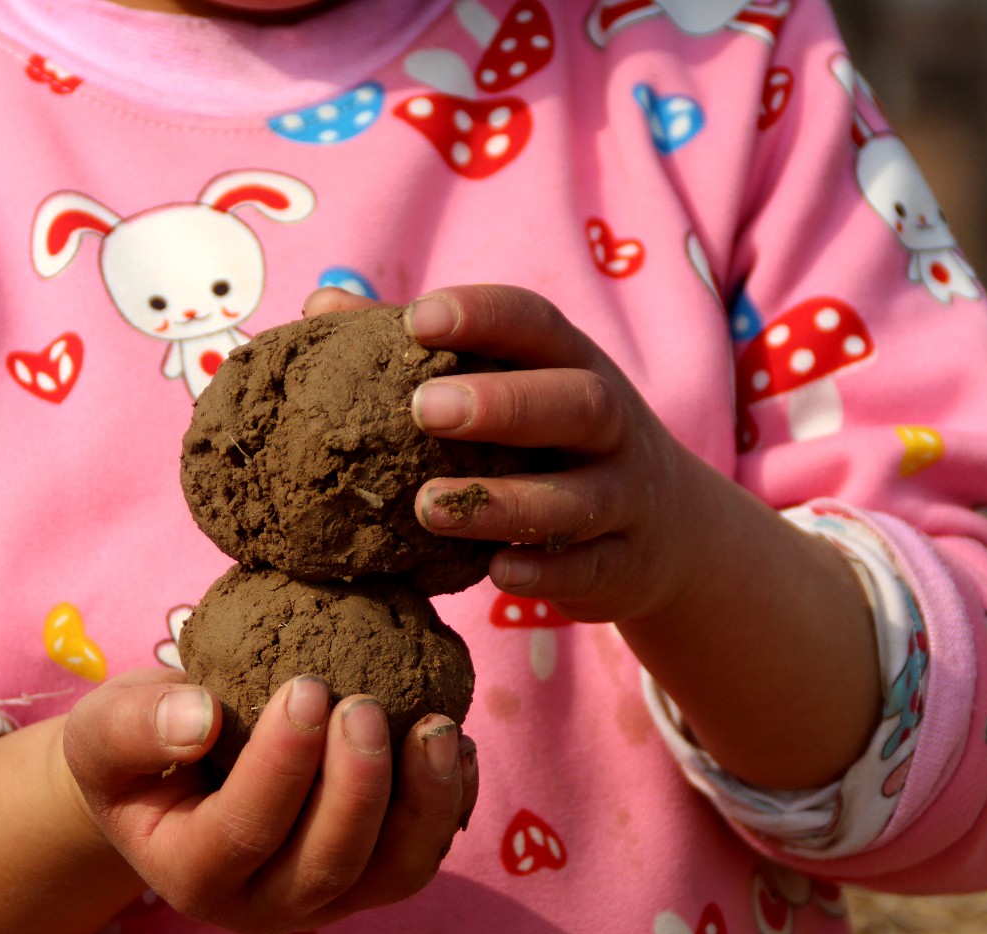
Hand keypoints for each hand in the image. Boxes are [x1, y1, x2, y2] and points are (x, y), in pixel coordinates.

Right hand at [63, 669, 478, 933]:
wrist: (167, 779)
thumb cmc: (137, 747)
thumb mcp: (103, 730)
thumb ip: (133, 727)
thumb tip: (200, 717)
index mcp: (190, 874)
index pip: (244, 831)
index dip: (283, 764)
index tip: (306, 687)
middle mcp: (261, 906)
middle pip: (327, 864)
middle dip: (358, 785)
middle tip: (364, 704)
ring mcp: (324, 900)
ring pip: (392, 875)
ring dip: (425, 804)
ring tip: (436, 728)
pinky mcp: (369, 881)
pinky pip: (421, 859)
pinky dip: (450, 807)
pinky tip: (456, 746)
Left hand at [303, 285, 879, 788]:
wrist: (666, 531)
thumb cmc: (550, 442)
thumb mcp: (508, 384)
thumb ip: (418, 349)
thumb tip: (319, 308)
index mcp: (572, 365)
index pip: (537, 324)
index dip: (483, 316)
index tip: (419, 320)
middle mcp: (610, 427)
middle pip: (576, 403)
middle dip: (504, 403)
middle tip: (423, 410)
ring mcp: (624, 498)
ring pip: (579, 497)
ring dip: (505, 501)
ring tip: (426, 507)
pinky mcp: (622, 564)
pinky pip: (589, 570)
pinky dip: (545, 572)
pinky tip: (495, 572)